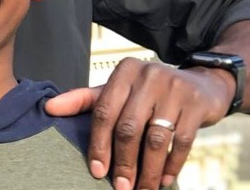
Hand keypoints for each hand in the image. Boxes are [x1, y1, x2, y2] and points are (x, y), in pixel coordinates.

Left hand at [44, 57, 234, 189]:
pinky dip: (171, 165)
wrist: (200, 84)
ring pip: (155, 139)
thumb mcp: (118, 90)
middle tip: (121, 187)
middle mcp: (149, 75)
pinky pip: (181, 142)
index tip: (97, 171)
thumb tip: (48, 108)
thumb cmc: (149, 92)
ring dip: (147, 171)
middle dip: (124, 163)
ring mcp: (174, 88)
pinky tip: (163, 180)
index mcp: (125, 71)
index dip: (99, 144)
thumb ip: (85, 99)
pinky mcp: (195, 104)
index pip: (104, 111)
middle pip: (128, 127)